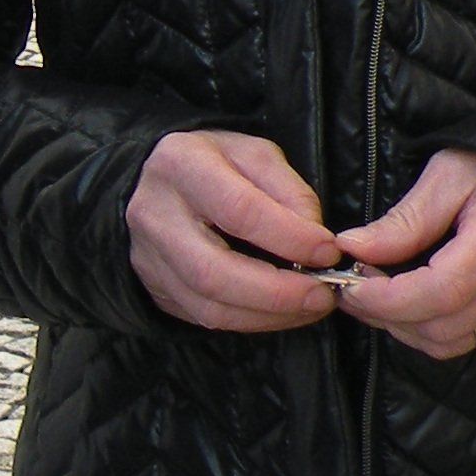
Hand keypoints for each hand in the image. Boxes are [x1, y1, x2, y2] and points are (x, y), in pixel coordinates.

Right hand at [128, 129, 345, 330]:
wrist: (153, 182)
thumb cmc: (212, 165)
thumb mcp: (253, 155)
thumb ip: (289, 190)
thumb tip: (315, 240)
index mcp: (180, 165)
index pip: (239, 211)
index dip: (290, 237)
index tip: (328, 250)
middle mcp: (154, 215)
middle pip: (214, 272)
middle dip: (278, 293)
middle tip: (322, 294)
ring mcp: (147, 258)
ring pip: (209, 306)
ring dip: (269, 315)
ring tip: (310, 306)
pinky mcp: (155, 288)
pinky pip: (205, 318)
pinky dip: (252, 321)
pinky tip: (282, 311)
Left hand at [333, 149, 475, 358]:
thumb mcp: (448, 174)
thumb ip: (405, 219)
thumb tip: (353, 248)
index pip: (443, 290)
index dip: (388, 298)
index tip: (349, 284)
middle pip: (442, 326)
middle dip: (385, 314)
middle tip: (349, 285)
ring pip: (450, 343)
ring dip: (401, 327)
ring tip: (371, 295)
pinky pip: (465, 340)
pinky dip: (425, 330)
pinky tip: (404, 303)